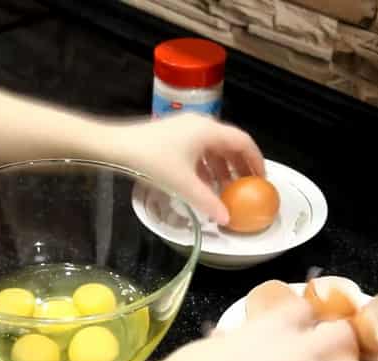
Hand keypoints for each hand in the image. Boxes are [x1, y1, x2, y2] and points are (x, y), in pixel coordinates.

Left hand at [113, 113, 264, 225]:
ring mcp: (185, 128)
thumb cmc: (151, 161)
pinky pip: (198, 150)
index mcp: (208, 131)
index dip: (256, 161)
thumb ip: (207, 202)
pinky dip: (206, 166)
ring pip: (213, 148)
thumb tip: (226, 219)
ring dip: (222, 168)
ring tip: (226, 190)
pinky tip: (203, 185)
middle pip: (230, 144)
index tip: (262, 179)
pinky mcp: (172, 135)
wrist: (116, 147)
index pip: (243, 142)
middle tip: (247, 187)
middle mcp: (200, 125)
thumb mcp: (182, 184)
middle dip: (240, 167)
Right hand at [155, 302, 358, 360]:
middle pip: (339, 333)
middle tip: (334, 346)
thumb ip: (229, 341)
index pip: (302, 308)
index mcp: (266, 328)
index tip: (302, 319)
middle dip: (339, 338)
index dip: (304, 314)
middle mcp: (292, 351)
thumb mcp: (209, 347)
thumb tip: (225, 341)